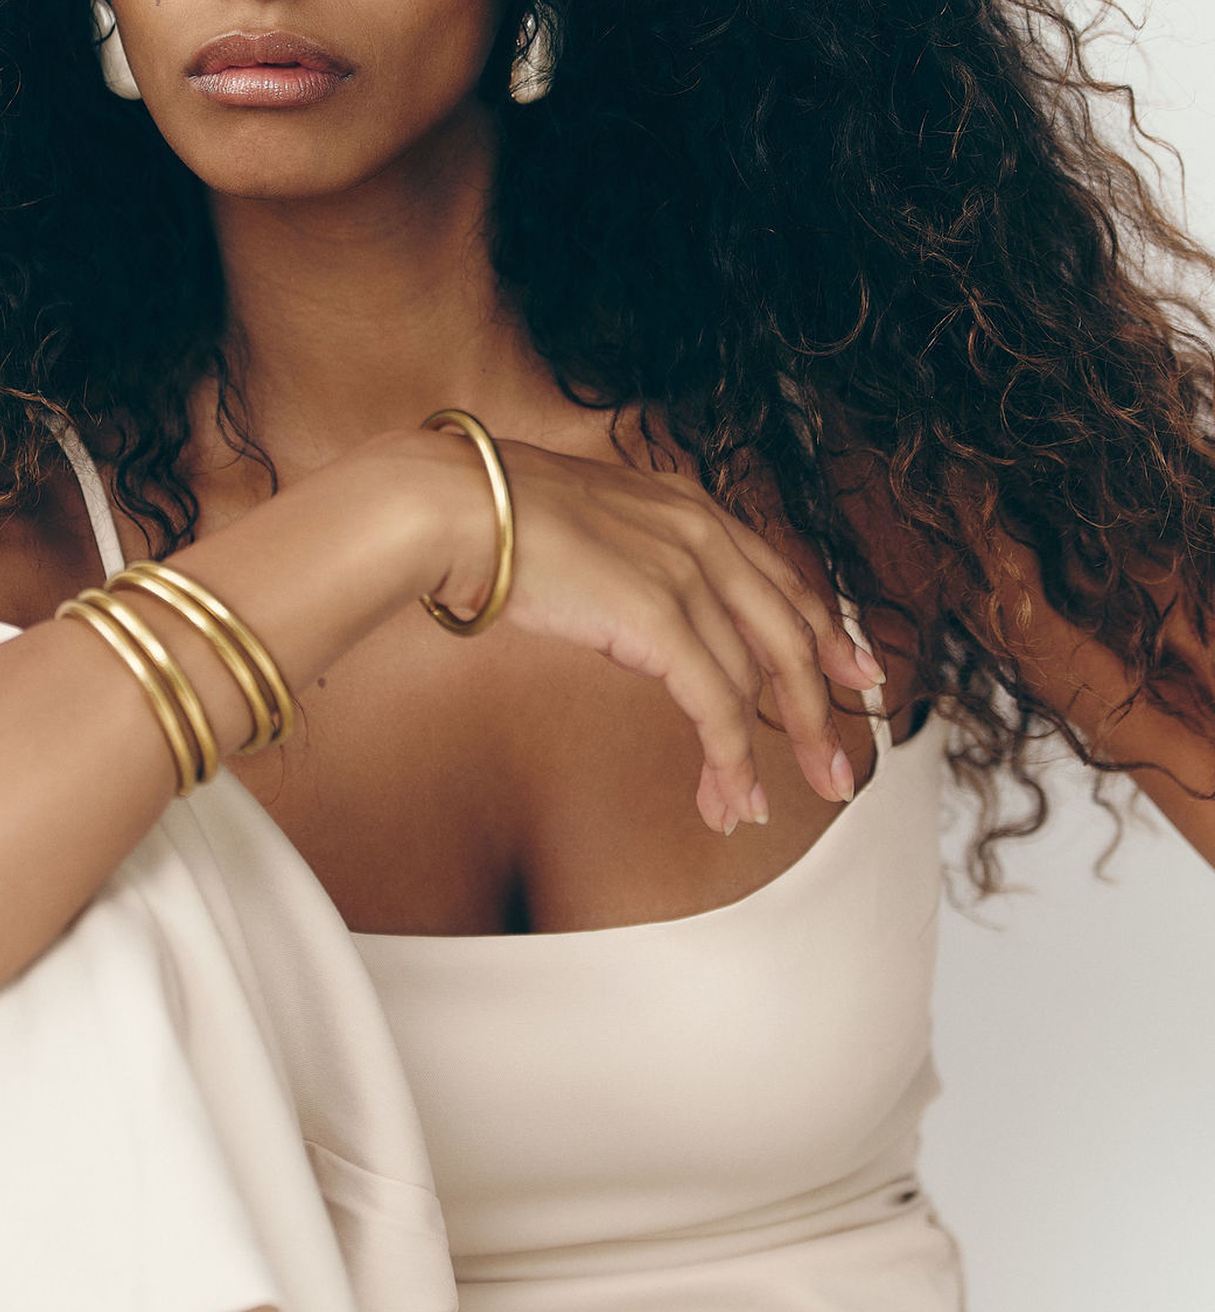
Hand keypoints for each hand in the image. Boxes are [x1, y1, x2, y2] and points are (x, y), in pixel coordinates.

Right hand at [410, 429, 886, 837]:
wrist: (459, 505)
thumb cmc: (496, 518)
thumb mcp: (590, 528)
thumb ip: (632, 563)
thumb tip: (640, 620)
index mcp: (688, 506)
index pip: (780, 578)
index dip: (824, 632)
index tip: (852, 672)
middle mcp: (702, 533)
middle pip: (789, 633)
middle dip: (819, 709)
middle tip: (837, 768)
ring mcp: (686, 572)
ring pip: (758, 679)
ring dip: (759, 756)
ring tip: (748, 807)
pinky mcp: (661, 617)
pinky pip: (717, 705)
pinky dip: (731, 759)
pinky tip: (728, 795)